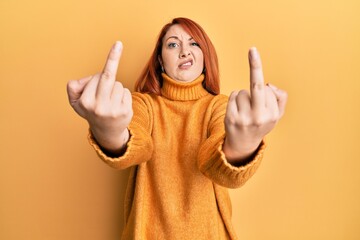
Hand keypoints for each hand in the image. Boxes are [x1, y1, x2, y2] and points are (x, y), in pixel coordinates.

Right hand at [66, 41, 132, 152]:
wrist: (106, 131)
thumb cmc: (91, 110)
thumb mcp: (75, 101)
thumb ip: (73, 88)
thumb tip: (88, 79)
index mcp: (85, 102)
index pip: (96, 78)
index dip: (97, 77)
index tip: (116, 46)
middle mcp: (98, 107)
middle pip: (107, 77)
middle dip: (113, 58)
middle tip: (118, 43)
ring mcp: (113, 110)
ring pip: (118, 85)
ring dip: (115, 88)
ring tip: (110, 100)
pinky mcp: (125, 112)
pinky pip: (127, 92)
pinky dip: (123, 95)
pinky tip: (118, 104)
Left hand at [223, 47, 287, 161]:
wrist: (244, 143)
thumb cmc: (262, 123)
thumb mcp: (277, 115)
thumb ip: (281, 98)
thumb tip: (269, 85)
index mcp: (273, 115)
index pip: (267, 90)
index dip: (263, 87)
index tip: (254, 52)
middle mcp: (259, 117)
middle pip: (257, 87)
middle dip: (255, 66)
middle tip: (253, 49)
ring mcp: (244, 118)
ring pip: (243, 92)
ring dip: (243, 95)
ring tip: (245, 109)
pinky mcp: (230, 118)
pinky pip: (233, 96)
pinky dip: (235, 98)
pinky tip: (237, 110)